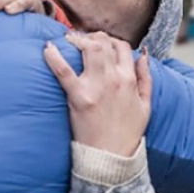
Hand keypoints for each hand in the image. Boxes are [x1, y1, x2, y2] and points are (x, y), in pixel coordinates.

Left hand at [43, 32, 151, 156]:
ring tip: (68, 39)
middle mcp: (113, 78)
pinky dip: (53, 57)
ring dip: (77, 39)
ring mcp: (95, 86)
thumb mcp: (145, 105)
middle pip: (103, 42)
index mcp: (129, 79)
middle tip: (82, 39)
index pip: (122, 46)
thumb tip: (143, 54)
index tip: (102, 43)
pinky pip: (63, 71)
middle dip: (92, 36)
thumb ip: (146, 78)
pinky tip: (47, 48)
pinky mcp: (77, 96)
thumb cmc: (127, 133)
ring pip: (88, 48)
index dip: (111, 40)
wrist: (111, 157)